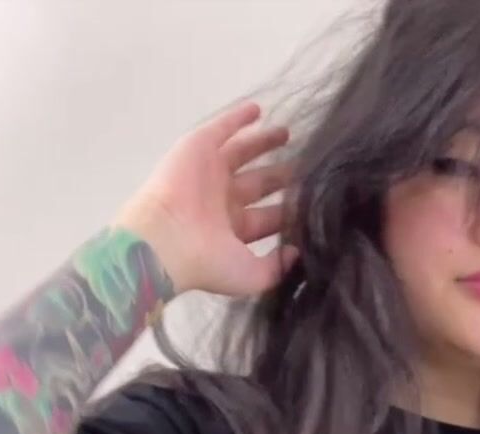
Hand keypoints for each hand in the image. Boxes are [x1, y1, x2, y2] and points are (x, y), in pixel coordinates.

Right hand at [112, 98, 299, 298]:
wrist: (165, 240)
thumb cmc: (207, 262)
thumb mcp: (251, 277)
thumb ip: (277, 268)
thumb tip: (298, 253)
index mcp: (234, 231)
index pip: (268, 218)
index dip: (289, 210)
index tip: (314, 201)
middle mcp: (223, 200)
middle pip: (259, 184)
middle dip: (280, 175)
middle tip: (305, 165)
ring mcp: (210, 173)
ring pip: (243, 153)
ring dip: (263, 143)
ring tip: (286, 133)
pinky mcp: (198, 149)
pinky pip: (221, 128)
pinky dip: (237, 118)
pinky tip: (257, 109)